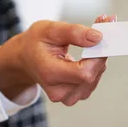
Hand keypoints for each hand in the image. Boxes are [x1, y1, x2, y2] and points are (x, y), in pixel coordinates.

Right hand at [0, 14, 114, 105]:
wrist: (25, 59)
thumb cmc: (35, 43)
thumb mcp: (49, 29)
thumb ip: (73, 32)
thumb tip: (97, 37)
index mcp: (49, 73)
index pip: (84, 72)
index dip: (98, 55)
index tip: (102, 35)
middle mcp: (58, 90)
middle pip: (92, 75)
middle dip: (100, 51)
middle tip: (99, 30)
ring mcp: (67, 96)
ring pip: (95, 77)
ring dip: (98, 58)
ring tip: (90, 42)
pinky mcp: (74, 96)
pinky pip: (93, 80)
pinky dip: (95, 66)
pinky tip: (87, 55)